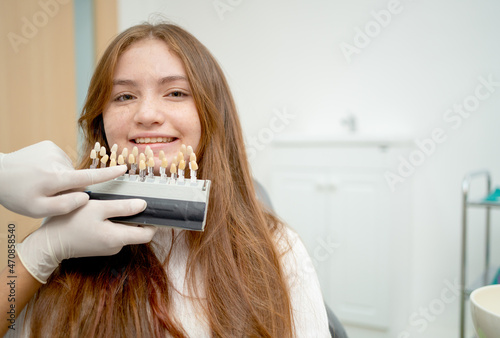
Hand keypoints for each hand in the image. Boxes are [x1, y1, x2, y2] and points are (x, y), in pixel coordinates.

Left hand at [0, 140, 126, 217]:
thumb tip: (85, 197)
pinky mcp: (48, 145)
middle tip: (47, 194)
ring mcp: (53, 150)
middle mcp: (57, 162)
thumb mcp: (38, 210)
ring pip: (68, 170)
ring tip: (40, 182)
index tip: (123, 168)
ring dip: (60, 178)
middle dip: (68, 187)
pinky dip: (54, 168)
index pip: (88, 176)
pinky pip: (60, 161)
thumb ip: (65, 206)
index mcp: (56, 179)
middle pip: (76, 177)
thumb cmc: (17, 195)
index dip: (108, 174)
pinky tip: (39, 171)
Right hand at [16, 199, 155, 282]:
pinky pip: (113, 234)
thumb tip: (144, 205)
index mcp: (118, 239)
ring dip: (122, 219)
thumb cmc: (71, 223)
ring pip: (124, 231)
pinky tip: (102, 214)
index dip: (153, 222)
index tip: (152, 209)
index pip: (147, 235)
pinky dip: (112, 224)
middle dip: (136, 217)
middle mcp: (116, 247)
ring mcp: (107, 248)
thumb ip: (123, 208)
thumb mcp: (98, 209)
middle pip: (136, 232)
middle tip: (130, 201)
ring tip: (111, 205)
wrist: (49, 243)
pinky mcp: (100, 246)